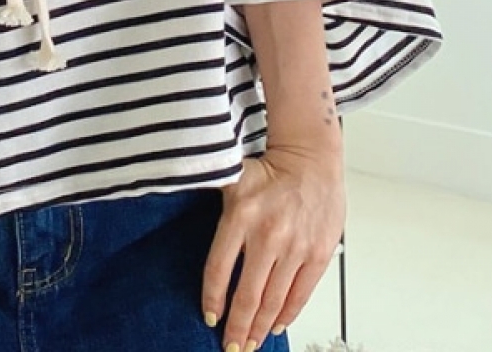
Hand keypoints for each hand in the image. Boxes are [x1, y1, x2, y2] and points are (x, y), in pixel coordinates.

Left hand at [202, 145, 345, 351]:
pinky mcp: (317, 253)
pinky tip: (276, 326)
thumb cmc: (268, 169)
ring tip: (250, 344)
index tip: (209, 319)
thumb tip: (173, 201)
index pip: (219, 268)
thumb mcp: (231, 177)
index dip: (213, 298)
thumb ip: (208, 195)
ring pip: (274, 299)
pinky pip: (300, 293)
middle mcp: (267, 235)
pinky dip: (287, 314)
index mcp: (240, 215)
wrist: (311, 159)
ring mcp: (295, 247)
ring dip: (260, 326)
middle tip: (231, 348)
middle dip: (237, 327)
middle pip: (248, 294)